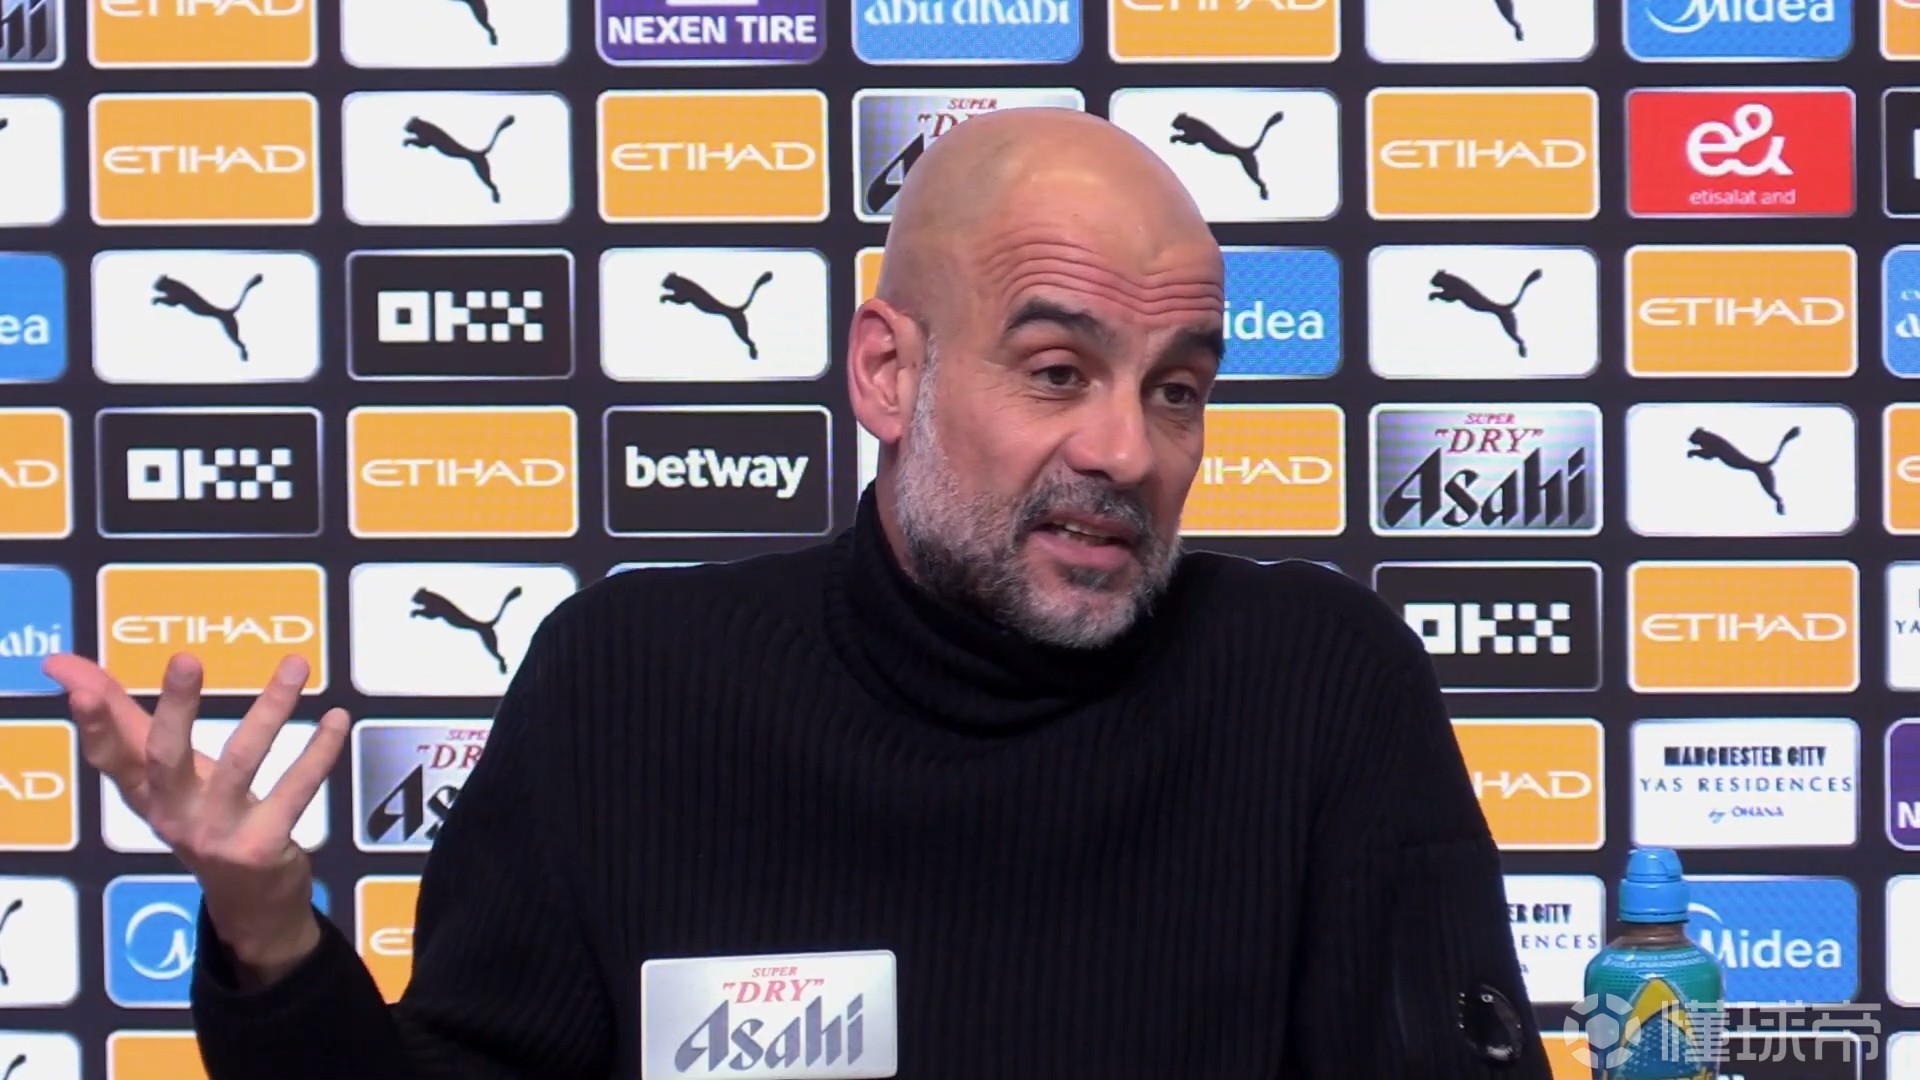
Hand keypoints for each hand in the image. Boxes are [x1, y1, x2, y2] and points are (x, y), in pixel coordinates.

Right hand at [42, 650, 350, 981]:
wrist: (250, 904)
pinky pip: (295, 790)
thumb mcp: (165, 774)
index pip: (110, 757)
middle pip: (164, 756)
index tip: (80, 690)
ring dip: (271, 709)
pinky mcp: (262, 847)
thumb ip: (123, 718)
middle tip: (185, 658)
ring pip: (242, 761)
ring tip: (296, 665)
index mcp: (146, 794)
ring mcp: (217, 834)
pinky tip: (336, 718)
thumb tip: (61, 664)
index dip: (94, 725)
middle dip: (175, 707)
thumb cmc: (205, 817)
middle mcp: (174, 815)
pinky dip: (319, 751)